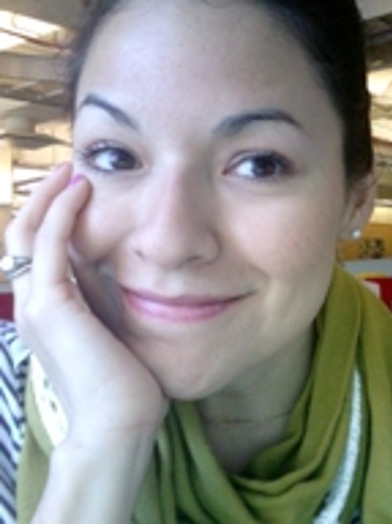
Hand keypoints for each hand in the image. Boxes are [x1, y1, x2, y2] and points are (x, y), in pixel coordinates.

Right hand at [5, 163, 166, 440]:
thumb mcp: (111, 327)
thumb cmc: (122, 382)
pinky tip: (80, 191)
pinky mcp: (52, 305)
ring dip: (50, 198)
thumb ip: (102, 297)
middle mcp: (33, 302)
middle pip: (23, 236)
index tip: (79, 190)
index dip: (52, 218)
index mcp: (48, 309)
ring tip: (73, 172)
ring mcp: (37, 303)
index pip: (38, 251)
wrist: (117, 424)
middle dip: (45, 200)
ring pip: (28, 234)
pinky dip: (61, 213)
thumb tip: (110, 264)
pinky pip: (49, 245)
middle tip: (70, 171)